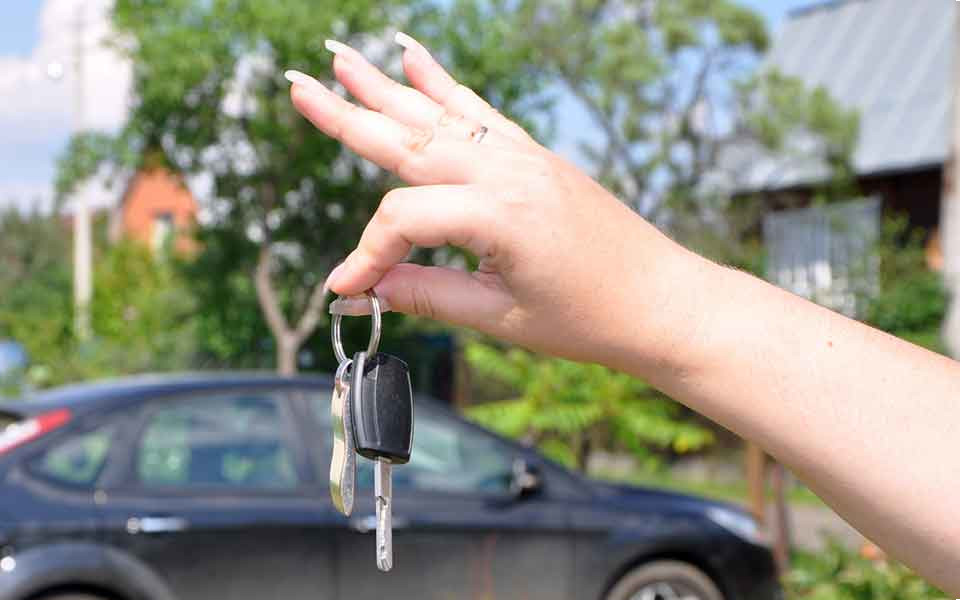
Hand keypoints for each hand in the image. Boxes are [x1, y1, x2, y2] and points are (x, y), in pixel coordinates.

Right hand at [287, 33, 714, 369]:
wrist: (663, 301)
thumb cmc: (589, 318)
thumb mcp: (500, 318)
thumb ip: (426, 296)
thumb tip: (364, 290)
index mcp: (498, 214)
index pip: (404, 220)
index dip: (367, 255)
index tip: (346, 290)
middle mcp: (507, 171)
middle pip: (409, 138)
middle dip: (347, 115)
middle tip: (296, 84)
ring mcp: (522, 156)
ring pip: (438, 115)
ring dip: (384, 85)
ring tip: (338, 56)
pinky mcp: (533, 156)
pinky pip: (478, 111)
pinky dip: (443, 82)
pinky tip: (412, 55)